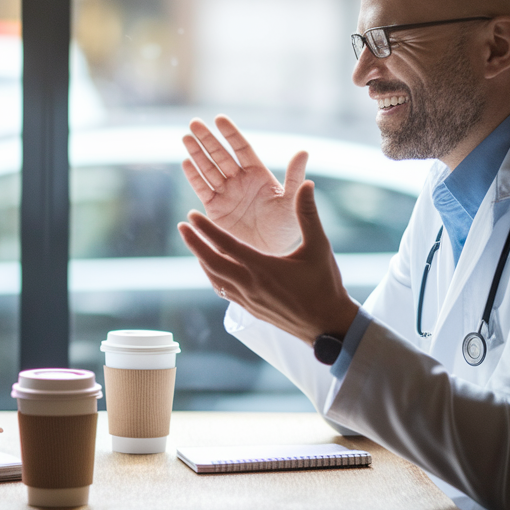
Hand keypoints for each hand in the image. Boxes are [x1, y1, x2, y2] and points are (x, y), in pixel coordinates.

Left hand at [178, 180, 357, 344]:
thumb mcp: (319, 246)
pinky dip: (214, 277)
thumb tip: (306, 183)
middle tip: (181, 227)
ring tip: (194, 245)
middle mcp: (250, 284)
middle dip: (194, 243)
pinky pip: (224, 291)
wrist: (328, 326)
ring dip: (202, 260)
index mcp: (262, 267)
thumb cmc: (325, 284)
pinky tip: (213, 271)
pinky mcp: (251, 310)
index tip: (191, 215)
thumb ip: (308, 214)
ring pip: (215, 278)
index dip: (206, 229)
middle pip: (211, 262)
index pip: (226, 244)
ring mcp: (248, 300)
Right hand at [182, 116, 307, 254]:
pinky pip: (202, 189)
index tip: (219, 119)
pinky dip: (194, 177)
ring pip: (208, 169)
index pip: (242, 148)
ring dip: (197, 154)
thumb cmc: (286, 228)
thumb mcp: (292, 201)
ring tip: (186, 138)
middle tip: (194, 123)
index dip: (231, 134)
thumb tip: (303, 151)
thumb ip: (294, 176)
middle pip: (220, 155)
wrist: (270, 254)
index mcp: (258, 174)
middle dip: (207, 139)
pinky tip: (186, 163)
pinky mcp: (215, 209)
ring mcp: (226, 194)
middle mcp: (240, 181)